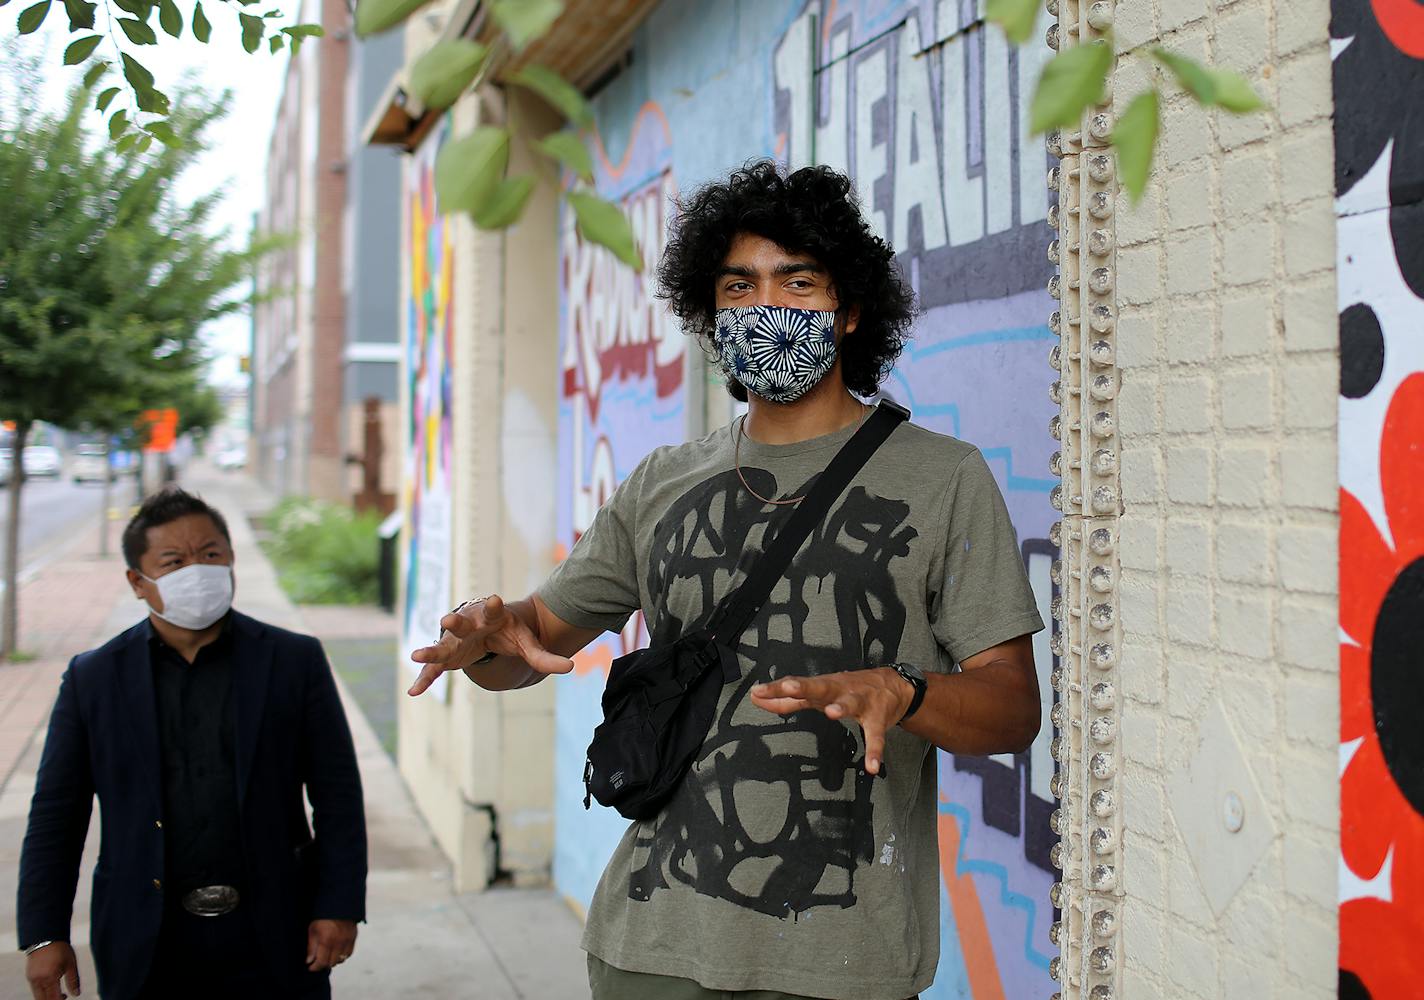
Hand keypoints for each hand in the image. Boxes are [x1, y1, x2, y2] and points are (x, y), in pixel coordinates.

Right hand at [26, 942, 79, 999]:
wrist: (45, 937)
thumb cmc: (61, 949)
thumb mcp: (71, 964)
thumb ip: (73, 981)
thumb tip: (76, 995)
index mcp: (50, 978)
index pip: (54, 998)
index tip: (66, 997)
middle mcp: (38, 980)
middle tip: (63, 996)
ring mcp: (31, 979)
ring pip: (38, 996)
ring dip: (47, 997)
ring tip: (58, 990)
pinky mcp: (29, 976)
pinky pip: (34, 989)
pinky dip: (42, 991)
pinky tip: (51, 983)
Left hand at [306, 919, 357, 972]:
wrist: (338, 904)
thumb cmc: (323, 917)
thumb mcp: (313, 930)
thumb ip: (311, 947)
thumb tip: (309, 961)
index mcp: (327, 940)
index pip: (321, 962)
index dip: (315, 967)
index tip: (311, 967)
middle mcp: (338, 942)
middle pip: (331, 963)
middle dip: (323, 964)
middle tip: (318, 961)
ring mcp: (347, 940)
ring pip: (341, 959)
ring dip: (333, 960)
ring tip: (327, 956)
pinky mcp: (354, 937)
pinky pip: (349, 953)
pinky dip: (343, 955)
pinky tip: (337, 952)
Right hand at [407, 594, 573, 695]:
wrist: (488, 627)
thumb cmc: (508, 632)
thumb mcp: (527, 644)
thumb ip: (545, 657)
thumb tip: (571, 667)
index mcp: (492, 617)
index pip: (493, 609)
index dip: (494, 605)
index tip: (495, 599)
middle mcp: (470, 625)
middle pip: (462, 622)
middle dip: (455, 622)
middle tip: (448, 620)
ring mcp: (455, 641)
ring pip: (442, 645)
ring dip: (430, 650)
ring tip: (415, 655)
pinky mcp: (447, 656)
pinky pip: (434, 669)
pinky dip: (425, 679)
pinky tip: (414, 692)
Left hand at [750, 667, 913, 775]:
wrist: (893, 685)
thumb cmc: (849, 688)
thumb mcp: (819, 691)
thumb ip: (789, 699)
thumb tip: (758, 698)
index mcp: (823, 686)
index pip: (796, 686)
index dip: (777, 689)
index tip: (757, 692)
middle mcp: (840, 690)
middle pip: (819, 687)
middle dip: (805, 686)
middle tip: (790, 686)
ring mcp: (860, 702)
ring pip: (850, 703)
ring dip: (841, 707)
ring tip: (832, 713)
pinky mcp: (878, 718)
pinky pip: (876, 736)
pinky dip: (875, 751)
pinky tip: (872, 766)